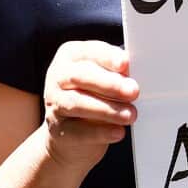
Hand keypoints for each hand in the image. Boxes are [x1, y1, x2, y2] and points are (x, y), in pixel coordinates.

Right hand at [43, 41, 137, 172]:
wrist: (72, 136)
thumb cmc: (93, 97)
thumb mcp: (104, 80)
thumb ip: (117, 73)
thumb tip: (132, 72)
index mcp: (70, 57)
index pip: (89, 52)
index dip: (107, 57)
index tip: (125, 63)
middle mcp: (58, 77)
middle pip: (80, 76)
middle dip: (109, 84)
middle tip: (133, 91)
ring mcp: (54, 103)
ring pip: (77, 103)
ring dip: (107, 109)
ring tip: (130, 115)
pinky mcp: (56, 130)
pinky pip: (77, 131)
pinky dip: (100, 132)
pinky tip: (118, 132)